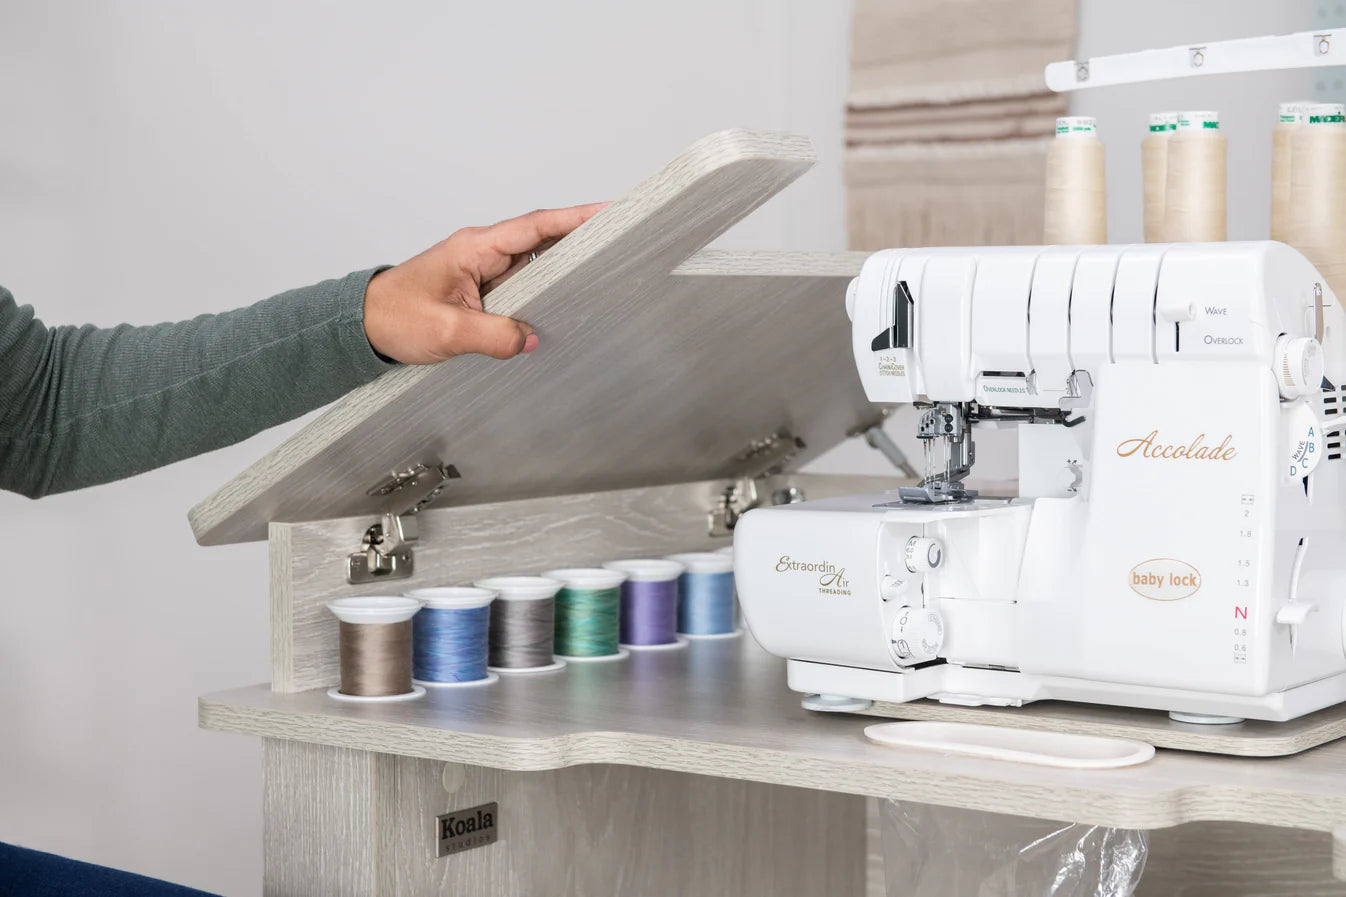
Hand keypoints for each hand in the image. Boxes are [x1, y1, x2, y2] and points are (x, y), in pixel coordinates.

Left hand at [363, 202, 606, 363]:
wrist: (364, 326)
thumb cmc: (395, 318)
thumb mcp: (446, 331)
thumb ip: (493, 336)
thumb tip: (530, 341)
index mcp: (474, 248)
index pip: (534, 227)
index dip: (572, 218)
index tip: (606, 211)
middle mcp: (482, 252)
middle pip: (542, 237)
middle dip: (579, 236)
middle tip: (618, 239)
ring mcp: (483, 270)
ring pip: (534, 261)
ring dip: (564, 264)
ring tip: (601, 268)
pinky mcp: (483, 289)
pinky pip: (522, 282)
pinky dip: (544, 287)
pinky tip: (563, 299)